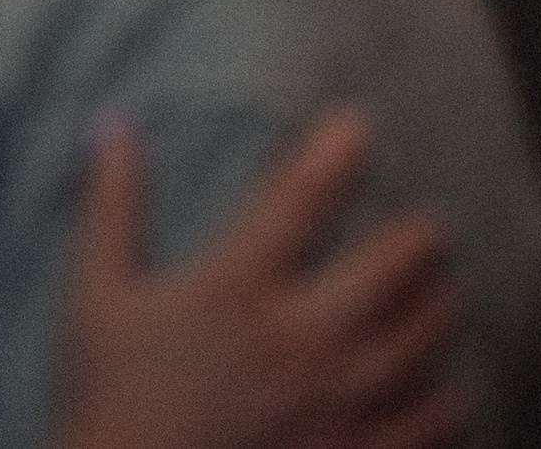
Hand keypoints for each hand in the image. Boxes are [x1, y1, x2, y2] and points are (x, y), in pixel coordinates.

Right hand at [56, 106, 467, 448]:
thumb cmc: (110, 410)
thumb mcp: (94, 302)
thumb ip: (109, 207)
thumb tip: (111, 122)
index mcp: (237, 290)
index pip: (302, 196)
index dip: (337, 151)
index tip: (356, 129)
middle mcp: (300, 343)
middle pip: (395, 268)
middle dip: (419, 239)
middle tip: (424, 230)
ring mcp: (339, 411)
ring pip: (427, 344)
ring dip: (440, 314)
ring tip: (442, 298)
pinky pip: (435, 427)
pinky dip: (446, 402)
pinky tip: (441, 392)